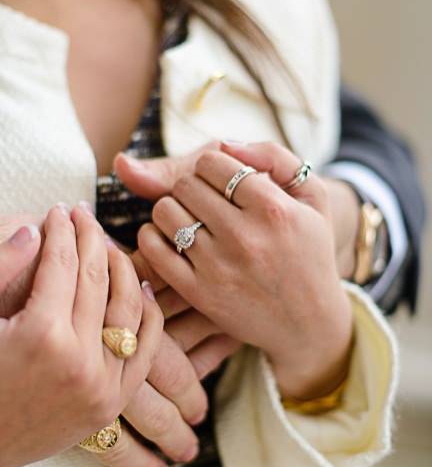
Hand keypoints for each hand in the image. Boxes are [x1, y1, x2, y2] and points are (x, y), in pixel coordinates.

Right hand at [0, 204, 164, 466]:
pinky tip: (139, 289)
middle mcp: (79, 359)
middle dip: (92, 237)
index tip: (58, 209)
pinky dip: (147, 314)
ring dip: (124, 268)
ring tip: (109, 244)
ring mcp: (101, 385)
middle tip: (84, 214)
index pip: (62, 263)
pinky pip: (145, 348)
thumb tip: (31, 229)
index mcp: (39, 334)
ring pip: (129, 308)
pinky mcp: (110, 402)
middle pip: (98, 278)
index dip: (61, 230)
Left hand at [115, 141, 361, 277]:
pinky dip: (152, 236)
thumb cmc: (309, 251)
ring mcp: (218, 266)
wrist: (307, 322)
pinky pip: (153, 248)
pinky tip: (170, 238)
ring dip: (170, 209)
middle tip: (202, 200)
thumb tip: (226, 144)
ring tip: (188, 218)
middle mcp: (245, 237)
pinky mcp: (197, 292)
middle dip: (190, 186)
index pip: (213, 162)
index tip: (217, 179)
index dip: (209, 165)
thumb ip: (275, 158)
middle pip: (185, 185)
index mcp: (274, 209)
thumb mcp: (313, 198)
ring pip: (164, 212)